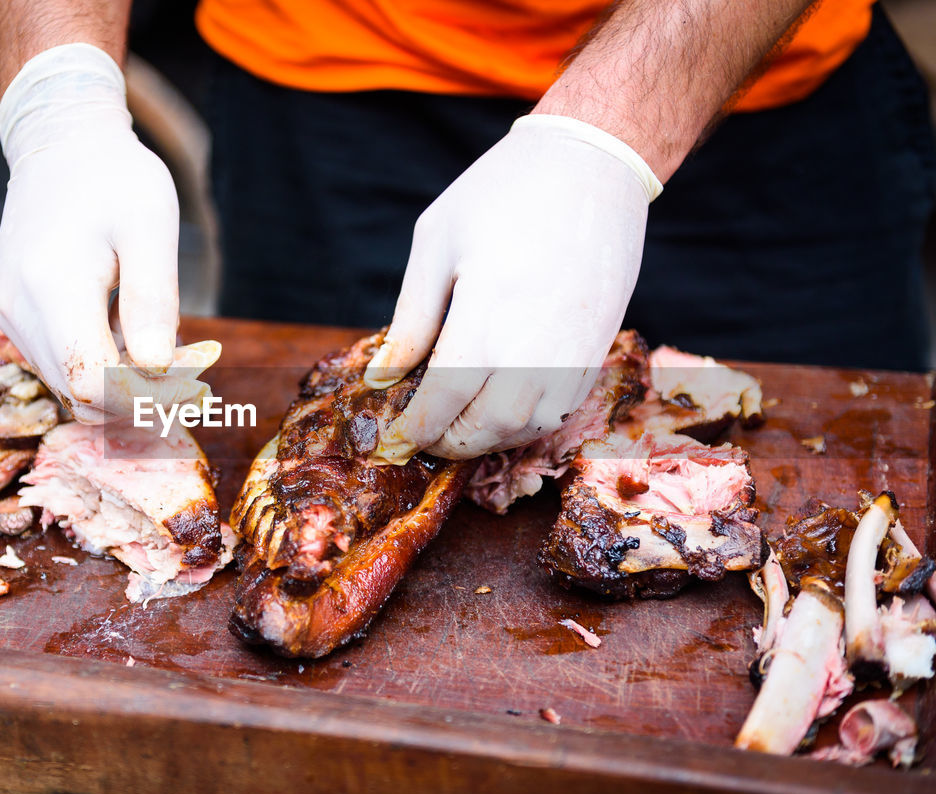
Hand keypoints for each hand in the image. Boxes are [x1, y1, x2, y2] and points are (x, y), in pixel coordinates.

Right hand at [0, 43, 214, 422]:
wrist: (61, 144)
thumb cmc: (115, 178)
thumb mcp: (151, 226)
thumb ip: (152, 298)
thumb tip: (156, 367)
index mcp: (53, 288)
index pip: (93, 383)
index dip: (143, 398)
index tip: (192, 387)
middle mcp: (18, 309)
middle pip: (79, 393)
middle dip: (138, 397)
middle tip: (192, 374)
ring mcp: (9, 314)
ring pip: (69, 385)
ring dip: (121, 383)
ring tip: (166, 348)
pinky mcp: (11, 313)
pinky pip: (59, 363)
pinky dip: (100, 365)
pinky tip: (132, 335)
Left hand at [366, 114, 661, 461]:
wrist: (593, 163)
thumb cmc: (504, 191)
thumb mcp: (437, 242)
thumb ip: (411, 318)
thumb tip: (382, 375)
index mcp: (487, 316)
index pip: (443, 401)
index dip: (415, 428)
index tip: (396, 437)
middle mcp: (535, 344)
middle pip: (489, 427)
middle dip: (451, 442)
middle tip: (426, 434)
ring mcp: (574, 350)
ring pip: (530, 427)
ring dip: (491, 438)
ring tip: (462, 423)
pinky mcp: (599, 346)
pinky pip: (563, 408)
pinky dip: (529, 422)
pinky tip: (504, 405)